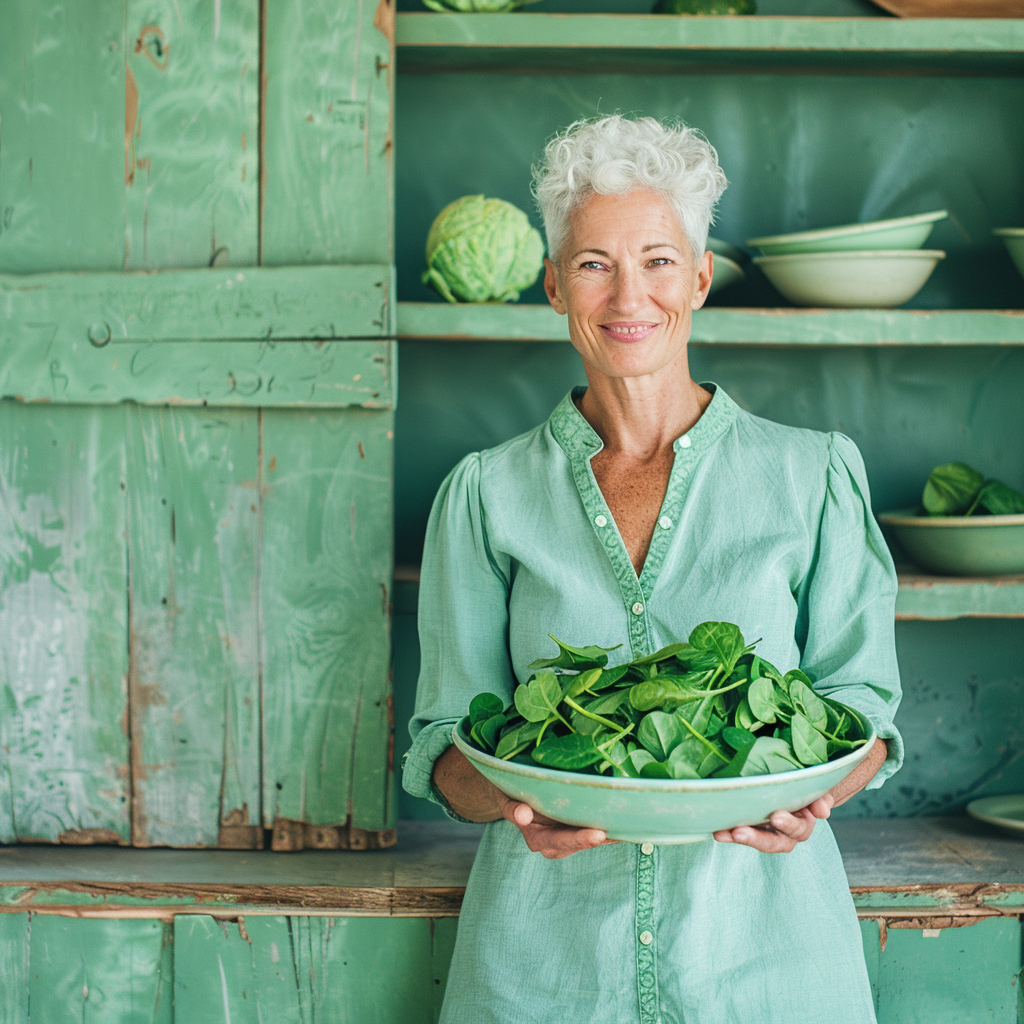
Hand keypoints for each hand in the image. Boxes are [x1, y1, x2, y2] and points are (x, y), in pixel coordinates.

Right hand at [502, 799, 619, 859]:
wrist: (514, 797)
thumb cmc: (512, 796)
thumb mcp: (507, 800)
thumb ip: (513, 809)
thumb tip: (522, 813)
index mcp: (538, 838)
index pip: (560, 841)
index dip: (580, 839)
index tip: (598, 835)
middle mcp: (555, 843)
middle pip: (580, 843)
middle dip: (601, 838)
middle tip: (621, 832)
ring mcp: (567, 838)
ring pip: (591, 839)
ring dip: (610, 835)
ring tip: (630, 826)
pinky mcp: (577, 830)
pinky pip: (596, 832)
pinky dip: (611, 830)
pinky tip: (629, 824)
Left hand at [712, 794, 833, 853]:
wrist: (799, 787)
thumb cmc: (808, 787)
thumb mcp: (817, 789)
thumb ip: (820, 798)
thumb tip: (822, 812)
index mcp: (803, 824)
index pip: (798, 828)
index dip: (788, 824)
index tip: (776, 816)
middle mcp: (785, 834)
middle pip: (773, 842)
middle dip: (756, 838)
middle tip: (739, 833)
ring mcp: (767, 832)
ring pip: (754, 840)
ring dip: (737, 837)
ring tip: (721, 833)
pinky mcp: (752, 827)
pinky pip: (740, 832)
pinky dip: (728, 832)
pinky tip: (715, 828)